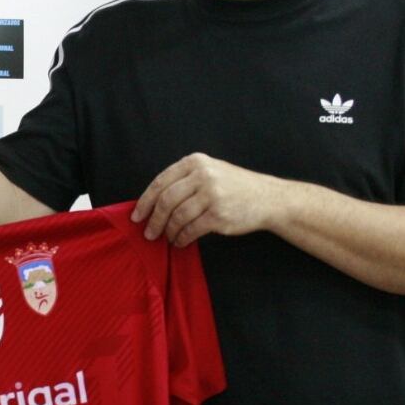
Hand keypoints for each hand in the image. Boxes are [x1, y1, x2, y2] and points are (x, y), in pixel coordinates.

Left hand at [132, 153, 280, 246]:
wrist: (268, 198)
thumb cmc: (234, 187)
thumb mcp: (210, 171)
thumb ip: (184, 181)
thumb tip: (152, 203)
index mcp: (195, 162)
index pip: (161, 182)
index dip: (145, 201)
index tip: (136, 216)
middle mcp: (202, 176)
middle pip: (166, 200)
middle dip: (154, 220)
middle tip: (149, 233)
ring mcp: (212, 195)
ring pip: (177, 217)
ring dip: (168, 231)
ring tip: (167, 238)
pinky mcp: (219, 215)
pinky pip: (191, 230)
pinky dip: (182, 238)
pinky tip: (180, 242)